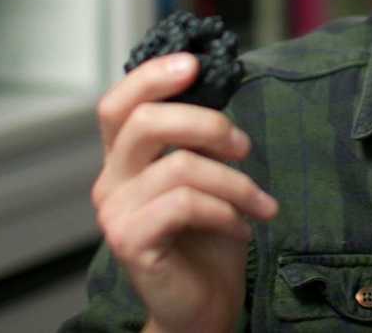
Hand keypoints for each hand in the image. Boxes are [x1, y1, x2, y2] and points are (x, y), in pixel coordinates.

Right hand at [91, 53, 278, 332]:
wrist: (202, 307)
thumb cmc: (207, 242)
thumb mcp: (206, 179)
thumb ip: (197, 141)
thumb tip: (216, 89)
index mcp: (124, 161)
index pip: (118, 105)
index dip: (151, 76)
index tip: (194, 64)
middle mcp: (110, 182)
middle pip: (146, 122)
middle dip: (207, 124)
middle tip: (244, 146)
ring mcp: (116, 213)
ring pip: (180, 167)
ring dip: (236, 183)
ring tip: (260, 205)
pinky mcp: (131, 241)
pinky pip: (185, 204)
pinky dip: (225, 212)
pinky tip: (242, 228)